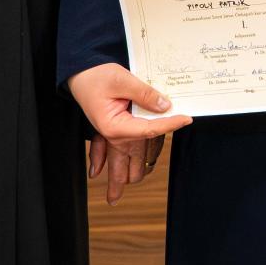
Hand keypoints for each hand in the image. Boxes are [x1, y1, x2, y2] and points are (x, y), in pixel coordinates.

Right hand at [69, 63, 189, 203]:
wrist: (79, 73)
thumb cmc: (97, 76)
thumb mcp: (123, 80)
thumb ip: (145, 94)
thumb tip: (166, 105)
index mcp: (115, 127)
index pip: (149, 131)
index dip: (170, 125)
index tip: (186, 119)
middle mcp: (113, 135)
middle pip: (129, 167)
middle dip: (138, 173)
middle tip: (149, 174)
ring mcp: (110, 135)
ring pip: (116, 166)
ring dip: (123, 174)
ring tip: (121, 191)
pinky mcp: (108, 130)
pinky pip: (103, 153)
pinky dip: (102, 162)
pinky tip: (97, 171)